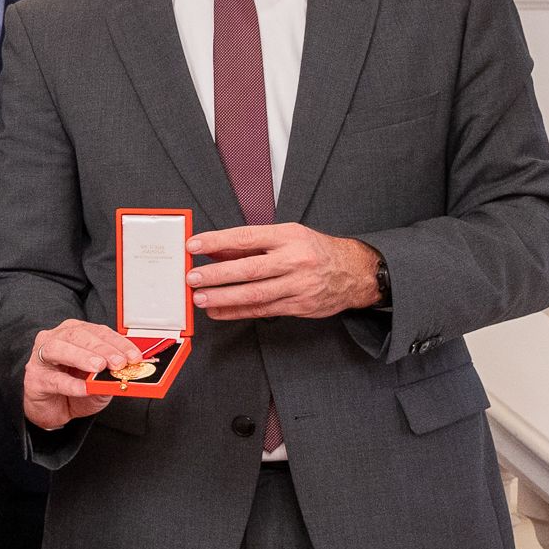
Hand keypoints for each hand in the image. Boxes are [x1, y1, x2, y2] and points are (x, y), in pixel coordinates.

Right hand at [22, 318, 141, 430]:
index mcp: (75, 334)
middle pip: (78, 335)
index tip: (133, 356)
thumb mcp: (99, 381)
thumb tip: (126, 373)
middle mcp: (56, 339)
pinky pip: (53, 379)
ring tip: (98, 367)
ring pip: (59, 348)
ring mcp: (41, 358)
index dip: (118, 343)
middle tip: (118, 362)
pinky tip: (83, 388)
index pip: (99, 332)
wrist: (53, 409)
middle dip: (101, 348)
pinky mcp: (34, 378)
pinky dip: (70, 384)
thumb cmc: (74, 388)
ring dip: (82, 357)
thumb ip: (110, 375)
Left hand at [186, 224, 381, 319]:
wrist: (354, 272)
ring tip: (200, 298)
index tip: (194, 244)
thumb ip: (249, 245)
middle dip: (217, 274)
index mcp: (290, 237)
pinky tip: (217, 311)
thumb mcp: (286, 237)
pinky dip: (237, 311)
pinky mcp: (299, 306)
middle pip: (250, 268)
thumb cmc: (315, 251)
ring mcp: (299, 285)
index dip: (218, 241)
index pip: (248, 237)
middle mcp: (295, 260)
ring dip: (224, 297)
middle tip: (193, 277)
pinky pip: (263, 310)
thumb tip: (213, 248)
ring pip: (255, 293)